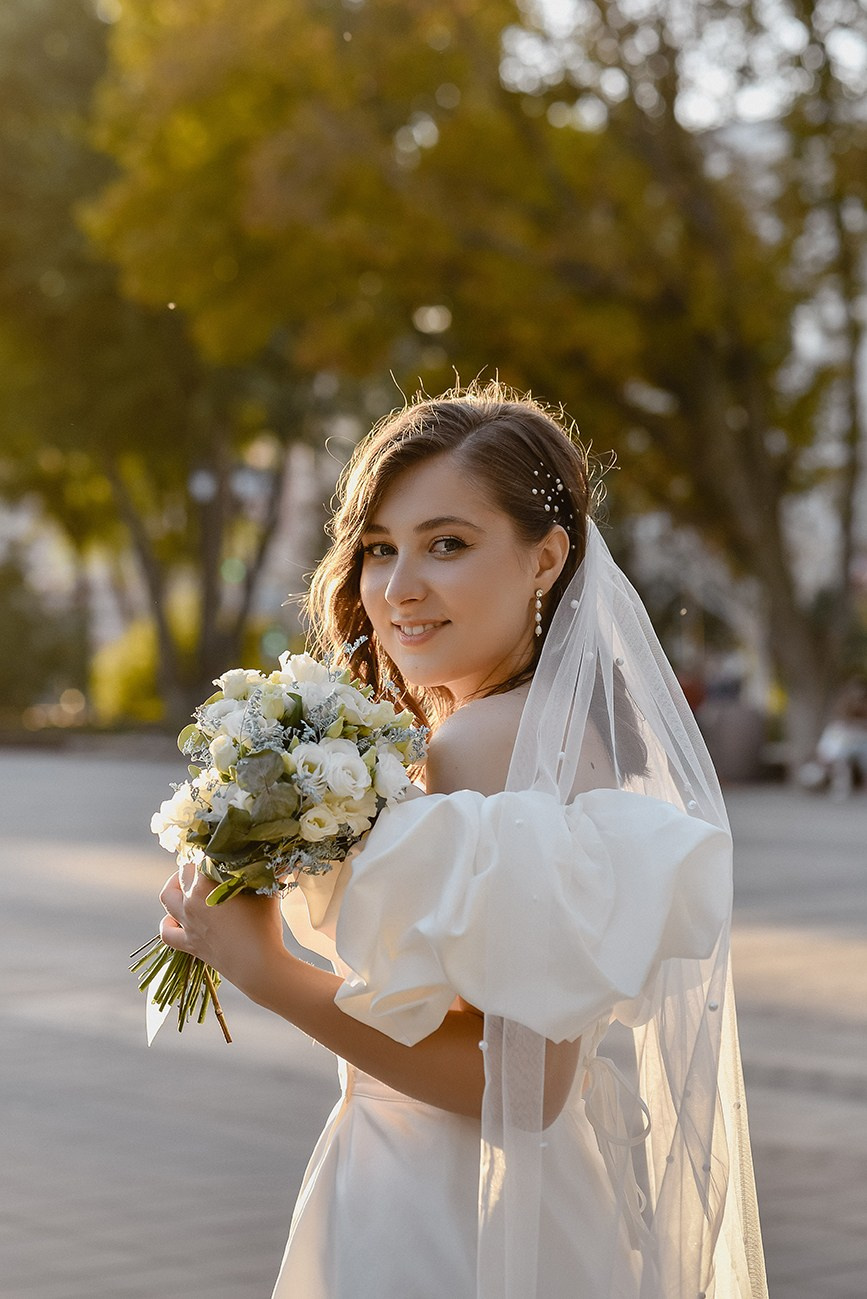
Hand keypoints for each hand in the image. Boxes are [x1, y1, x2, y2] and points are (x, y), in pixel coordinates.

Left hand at [159, 864, 287, 1002]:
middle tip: (210, 866)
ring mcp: (187, 923)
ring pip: (167, 897)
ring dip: (174, 886)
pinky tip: (175, 917)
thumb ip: (266, 872)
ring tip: (186, 883)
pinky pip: (167, 932)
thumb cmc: (264, 925)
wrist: (258, 965)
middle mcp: (191, 900)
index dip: (215, 852)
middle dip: (195, 865)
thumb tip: (273, 855)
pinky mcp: (189, 944)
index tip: (226, 852)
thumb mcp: (267, 891)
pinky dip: (167, 923)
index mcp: (207, 883)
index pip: (204, 857)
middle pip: (184, 872)